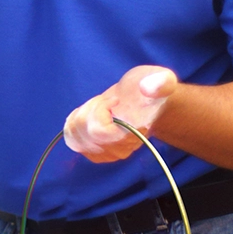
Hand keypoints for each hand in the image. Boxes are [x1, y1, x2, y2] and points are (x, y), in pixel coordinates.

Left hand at [63, 65, 177, 162]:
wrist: (143, 103)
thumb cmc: (150, 91)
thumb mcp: (162, 79)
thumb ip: (161, 82)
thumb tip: (148, 88)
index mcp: (135, 136)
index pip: (100, 131)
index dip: (100, 110)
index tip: (116, 99)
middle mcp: (119, 151)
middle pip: (86, 132)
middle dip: (92, 108)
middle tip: (108, 100)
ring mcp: (104, 154)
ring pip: (75, 134)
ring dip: (84, 113)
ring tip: (101, 106)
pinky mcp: (92, 152)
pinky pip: (71, 137)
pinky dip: (75, 121)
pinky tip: (91, 114)